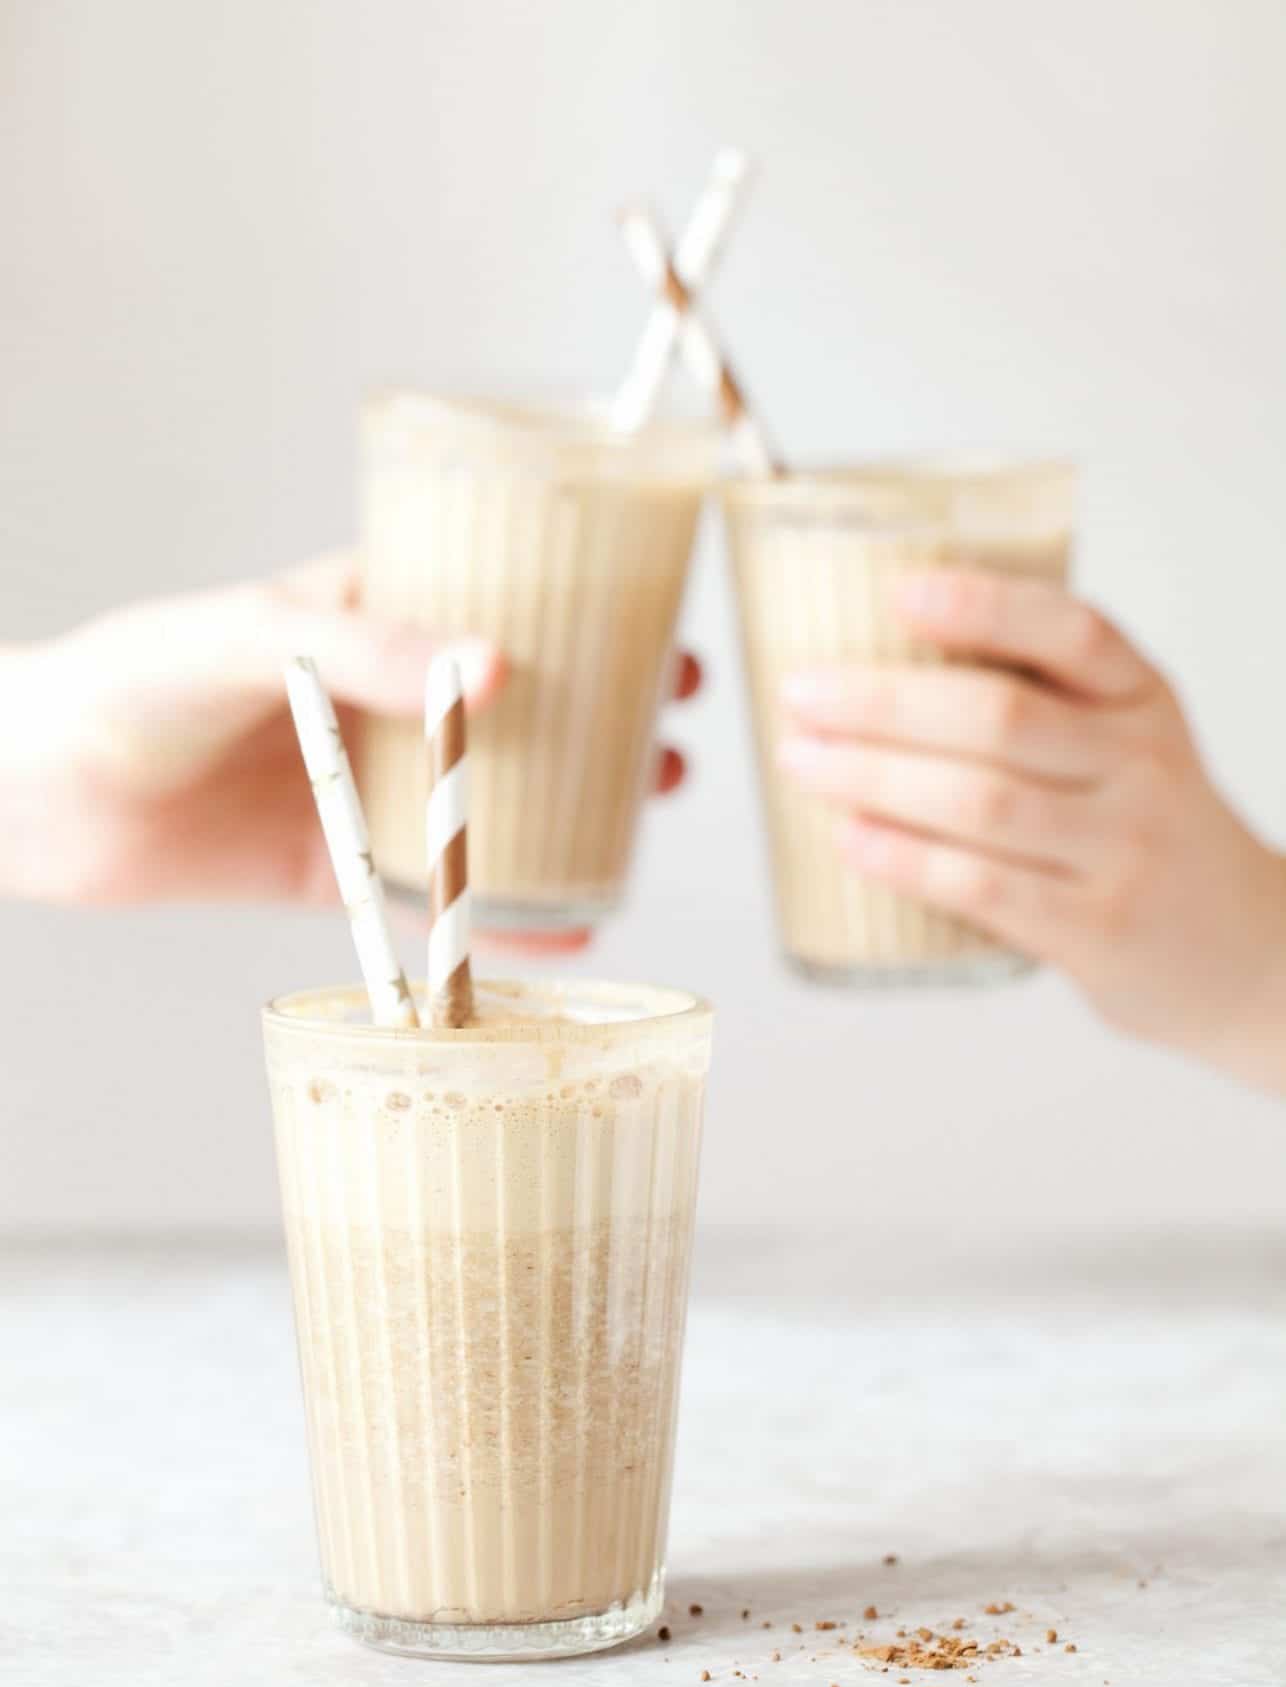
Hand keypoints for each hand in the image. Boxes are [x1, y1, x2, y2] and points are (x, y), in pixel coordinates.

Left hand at [3, 553, 701, 954]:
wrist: (32, 800)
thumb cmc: (123, 685)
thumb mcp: (246, 637)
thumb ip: (361, 647)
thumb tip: (495, 665)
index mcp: (361, 622)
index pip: (495, 606)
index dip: (584, 623)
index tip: (662, 640)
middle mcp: (375, 706)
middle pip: (517, 713)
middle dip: (603, 727)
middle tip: (676, 746)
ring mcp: (359, 790)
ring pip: (490, 802)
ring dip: (572, 816)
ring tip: (643, 822)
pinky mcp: (330, 871)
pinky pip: (431, 895)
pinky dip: (498, 915)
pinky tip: (562, 931)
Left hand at [779, 568, 1285, 1093]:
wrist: (1247, 954)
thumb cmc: (1146, 833)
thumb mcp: (1125, 746)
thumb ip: (1038, 702)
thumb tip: (872, 664)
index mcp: (1144, 700)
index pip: (1075, 633)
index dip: (985, 606)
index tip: (899, 593)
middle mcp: (1142, 767)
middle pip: (1000, 717)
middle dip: (883, 702)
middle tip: (800, 693)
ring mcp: (1121, 852)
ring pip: (981, 802)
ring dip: (873, 777)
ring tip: (801, 760)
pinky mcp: (1094, 930)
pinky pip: (983, 887)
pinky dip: (905, 859)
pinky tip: (849, 839)